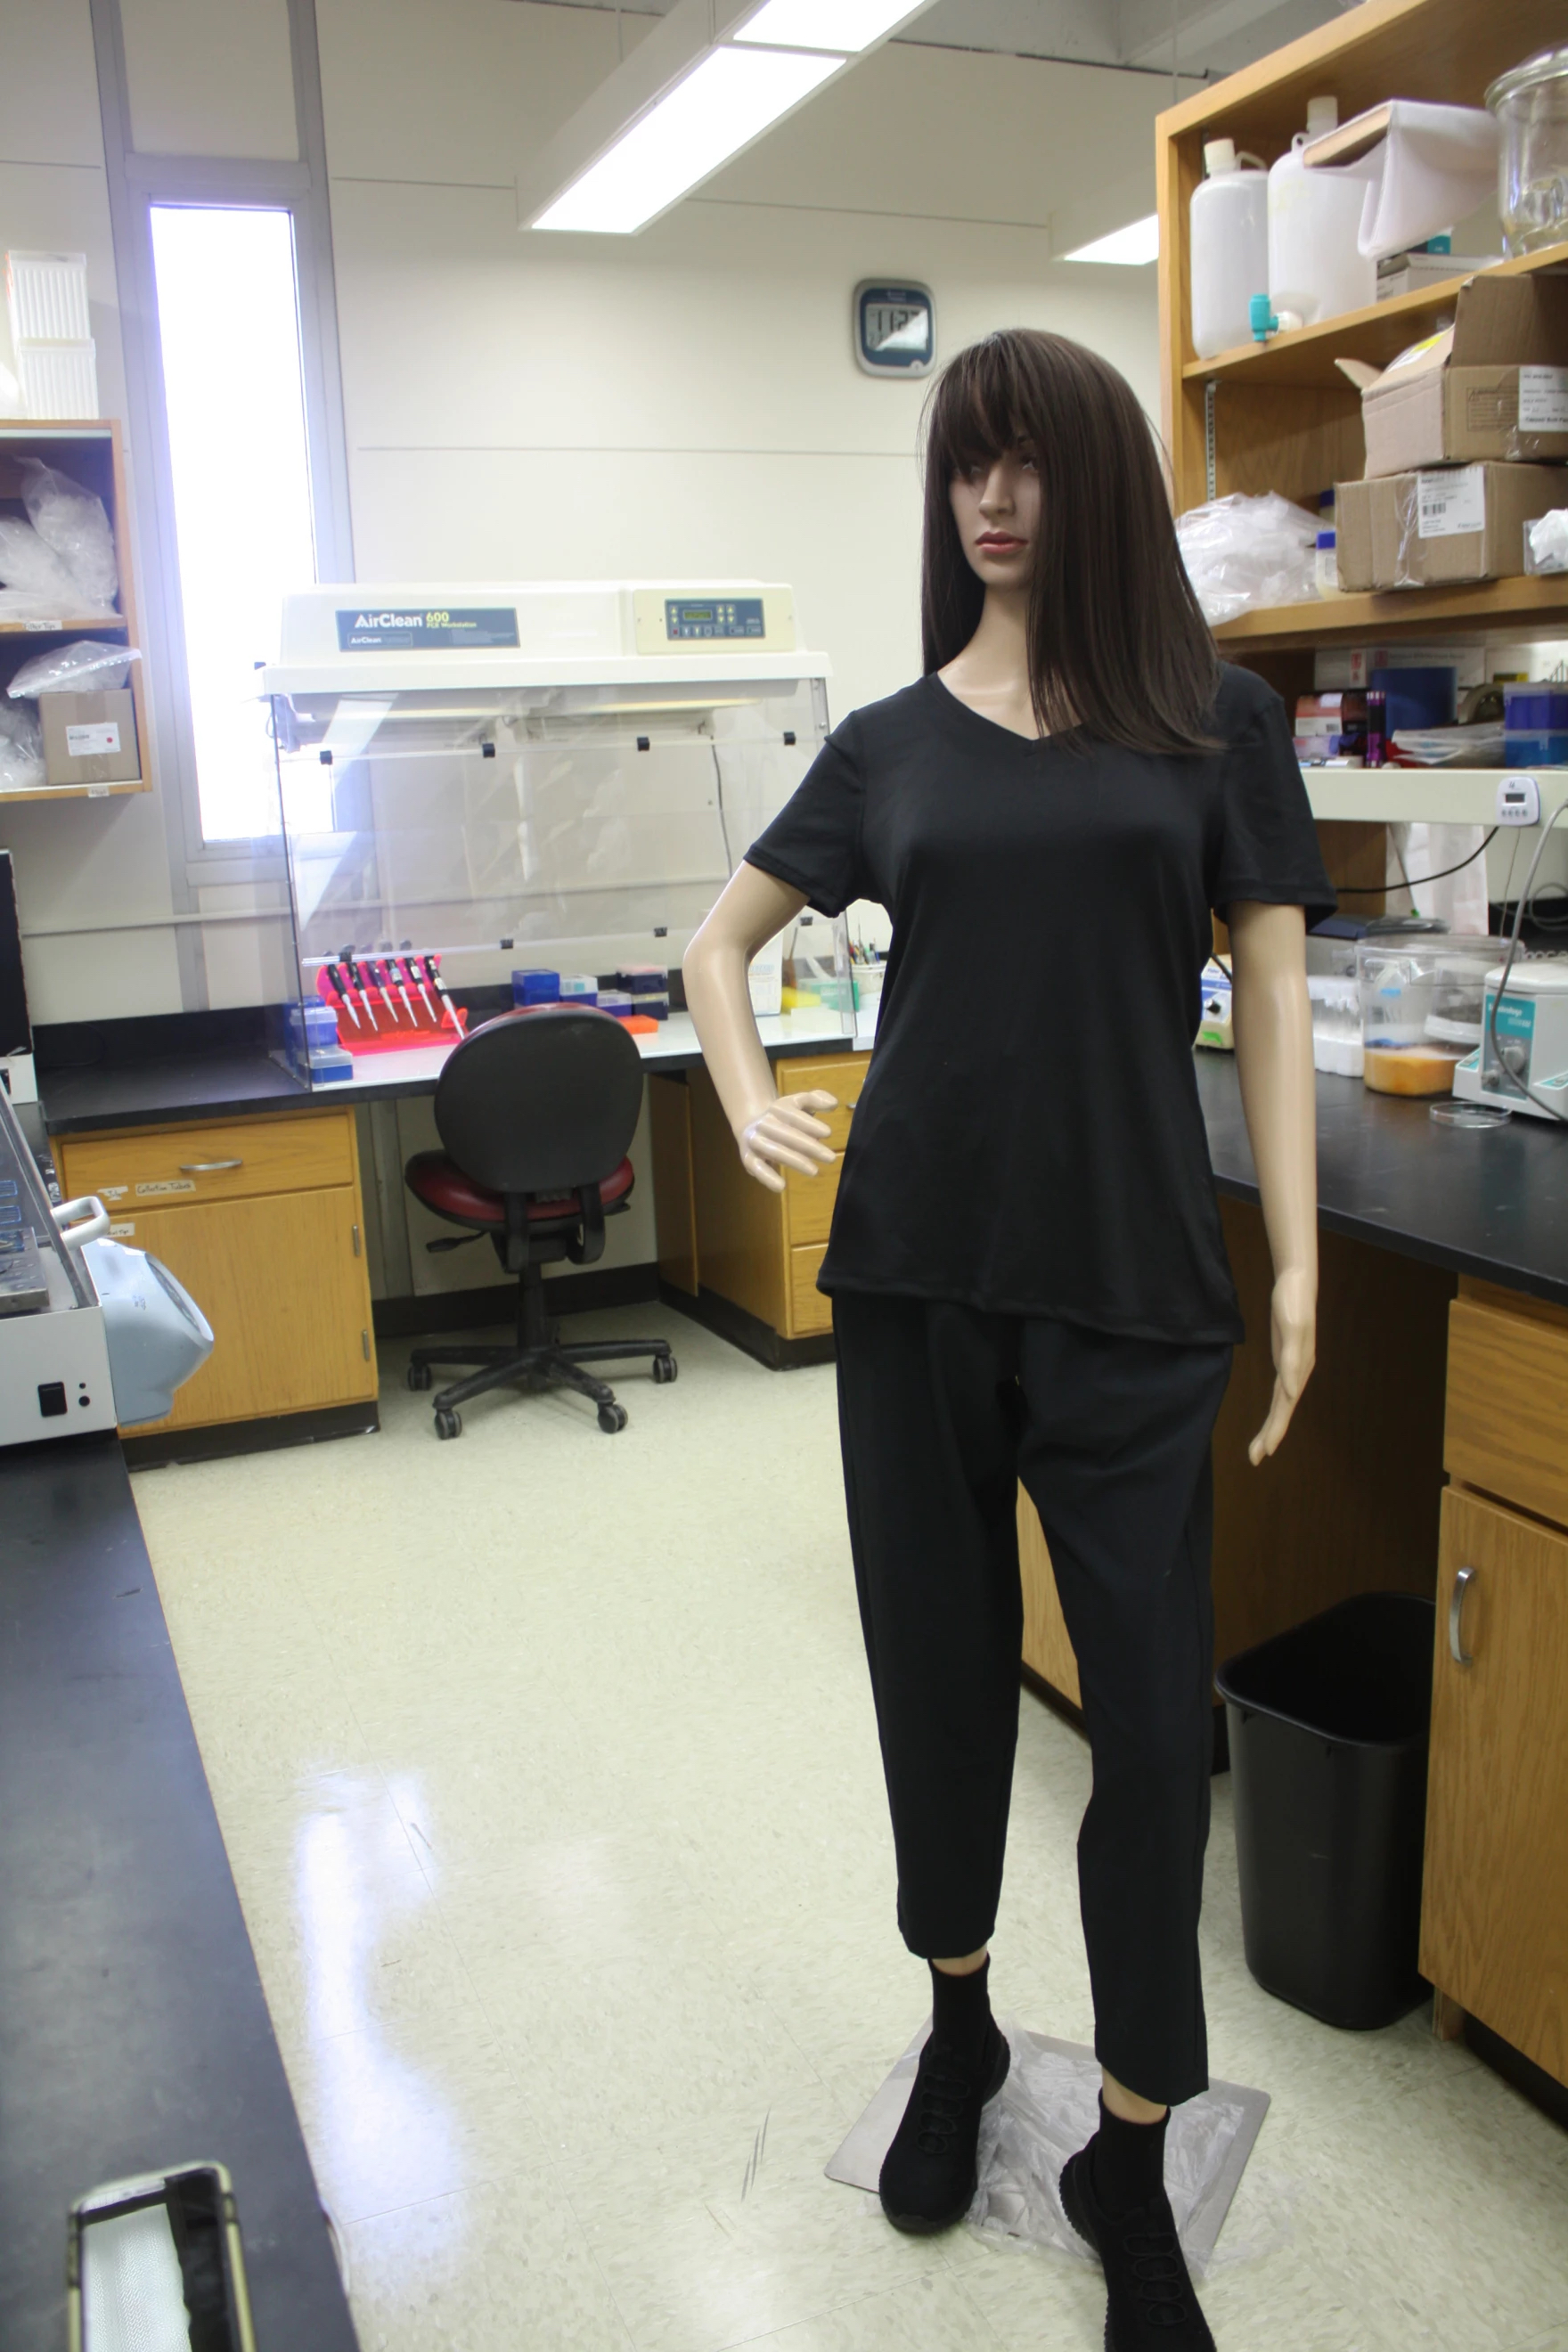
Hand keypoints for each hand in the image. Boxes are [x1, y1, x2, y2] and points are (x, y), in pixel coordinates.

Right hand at [736, 1089, 836, 1192]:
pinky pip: (757, 1168)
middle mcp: (764, 1123)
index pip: (794, 1115)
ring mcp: (755, 1141)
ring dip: (794, 1161)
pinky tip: (781, 1186)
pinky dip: (767, 1177)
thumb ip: (816, 1099)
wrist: (752, 1126)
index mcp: (777, 1108)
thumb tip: (833, 1103)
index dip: (810, 1124)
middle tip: (831, 1157)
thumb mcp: (798, 1103)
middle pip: (787, 1135)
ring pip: (775, 1151)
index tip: (828, 1133)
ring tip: (814, 1171)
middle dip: (809, 1146)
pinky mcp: (748, 1158)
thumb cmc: (784, 1118)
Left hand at [1249, 1265, 1314, 1464]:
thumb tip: (1289, 1392)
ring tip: (1260, 1446)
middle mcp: (1297, 1372)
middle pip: (1282, 1410)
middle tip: (1255, 1459)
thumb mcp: (1291, 1329)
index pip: (1284, 1407)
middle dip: (1270, 1435)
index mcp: (1297, 1369)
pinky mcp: (1285, 1358)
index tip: (1265, 1451)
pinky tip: (1276, 1414)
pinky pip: (1280, 1390)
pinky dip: (1277, 1406)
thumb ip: (1291, 1361)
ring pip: (1281, 1403)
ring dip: (1273, 1425)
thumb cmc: (1293, 1304)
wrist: (1296, 1283)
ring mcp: (1292, 1366)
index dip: (1275, 1429)